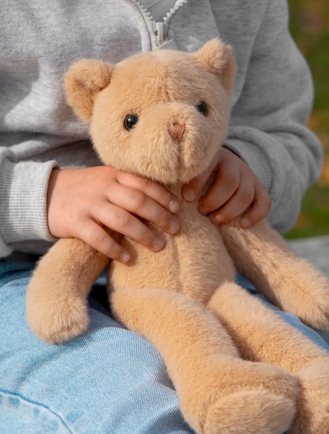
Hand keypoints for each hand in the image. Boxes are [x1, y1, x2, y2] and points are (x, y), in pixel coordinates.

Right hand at [47, 166, 179, 261]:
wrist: (45, 194)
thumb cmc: (85, 190)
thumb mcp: (106, 180)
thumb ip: (128, 186)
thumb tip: (162, 201)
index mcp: (113, 174)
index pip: (144, 183)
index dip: (163, 196)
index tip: (178, 209)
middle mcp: (103, 187)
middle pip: (137, 201)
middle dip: (160, 216)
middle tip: (176, 230)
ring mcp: (89, 205)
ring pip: (122, 220)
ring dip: (143, 234)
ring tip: (159, 246)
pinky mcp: (76, 222)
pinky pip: (99, 238)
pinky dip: (115, 249)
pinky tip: (127, 258)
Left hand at [182, 147, 270, 226]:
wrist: (223, 166)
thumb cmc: (197, 174)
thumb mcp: (188, 169)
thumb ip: (178, 175)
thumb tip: (160, 190)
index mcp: (213, 156)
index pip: (208, 165)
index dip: (197, 183)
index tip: (186, 198)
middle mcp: (233, 163)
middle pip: (229, 182)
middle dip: (214, 200)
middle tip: (202, 211)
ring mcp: (249, 176)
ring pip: (245, 194)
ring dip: (229, 210)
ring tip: (214, 220)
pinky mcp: (260, 189)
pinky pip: (264, 202)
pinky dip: (255, 215)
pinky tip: (242, 225)